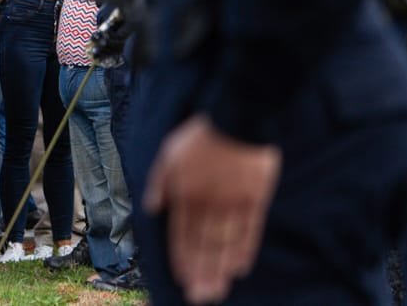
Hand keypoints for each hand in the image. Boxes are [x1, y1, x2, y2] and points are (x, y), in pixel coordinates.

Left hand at [144, 114, 281, 303]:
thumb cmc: (200, 136)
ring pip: (224, 244)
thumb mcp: (169, 154)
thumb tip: (151, 208)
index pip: (182, 234)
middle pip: (203, 245)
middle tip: (198, 298)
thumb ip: (159, 183)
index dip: (182, 259)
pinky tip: (239, 268)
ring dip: (219, 270)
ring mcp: (233, 204)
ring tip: (216, 291)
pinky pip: (249, 231)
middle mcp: (208, 204)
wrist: (237, 118)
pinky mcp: (255, 200)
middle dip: (200, 274)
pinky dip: (244, 251)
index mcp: (185, 193)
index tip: (182, 280)